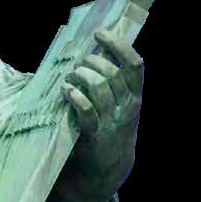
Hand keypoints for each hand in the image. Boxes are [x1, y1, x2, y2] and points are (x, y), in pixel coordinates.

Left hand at [61, 29, 143, 200]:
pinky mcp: (95, 134)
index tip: (99, 34)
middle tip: (78, 65)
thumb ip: (112, 80)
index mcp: (135, 95)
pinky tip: (65, 91)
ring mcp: (112, 120)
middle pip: (111, 73)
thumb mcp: (120, 103)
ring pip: (98, 88)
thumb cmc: (109, 125)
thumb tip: (94, 49)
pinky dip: (74, 96)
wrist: (108, 167)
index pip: (135, 64)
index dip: (118, 45)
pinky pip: (86, 110)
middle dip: (90, 62)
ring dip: (79, 76)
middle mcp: (127, 106)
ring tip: (69, 78)